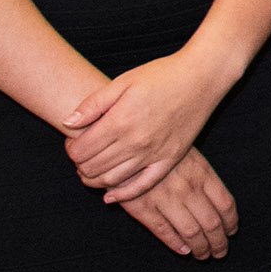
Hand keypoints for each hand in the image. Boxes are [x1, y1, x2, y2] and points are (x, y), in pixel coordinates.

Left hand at [65, 50, 228, 198]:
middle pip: (92, 167)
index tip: (73, 141)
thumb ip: (93, 104)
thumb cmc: (162, 75)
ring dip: (94, 179)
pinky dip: (123, 194)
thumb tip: (68, 123)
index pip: (80, 150)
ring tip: (91, 170)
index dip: (70, 149)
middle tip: (82, 154)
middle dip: (80, 164)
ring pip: (111, 180)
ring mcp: (153, 153)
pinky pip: (143, 186)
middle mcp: (135, 142)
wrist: (202, 77)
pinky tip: (111, 195)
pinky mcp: (170, 159)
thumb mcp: (122, 82)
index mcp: (120, 121)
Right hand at [119, 149, 239, 257]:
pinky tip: (184, 251)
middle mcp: (188, 189)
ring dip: (200, 248)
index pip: (225, 205)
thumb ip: (204, 178)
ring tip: (203, 255)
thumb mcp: (189, 156)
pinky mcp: (143, 208)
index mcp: (202, 174)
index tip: (232, 232)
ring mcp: (166, 199)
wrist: (125, 148)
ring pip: (191, 231)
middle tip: (220, 252)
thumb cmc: (160, 151)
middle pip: (211, 223)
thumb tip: (220, 206)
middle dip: (219, 242)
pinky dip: (176, 244)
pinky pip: (164, 231)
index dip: (231, 223)